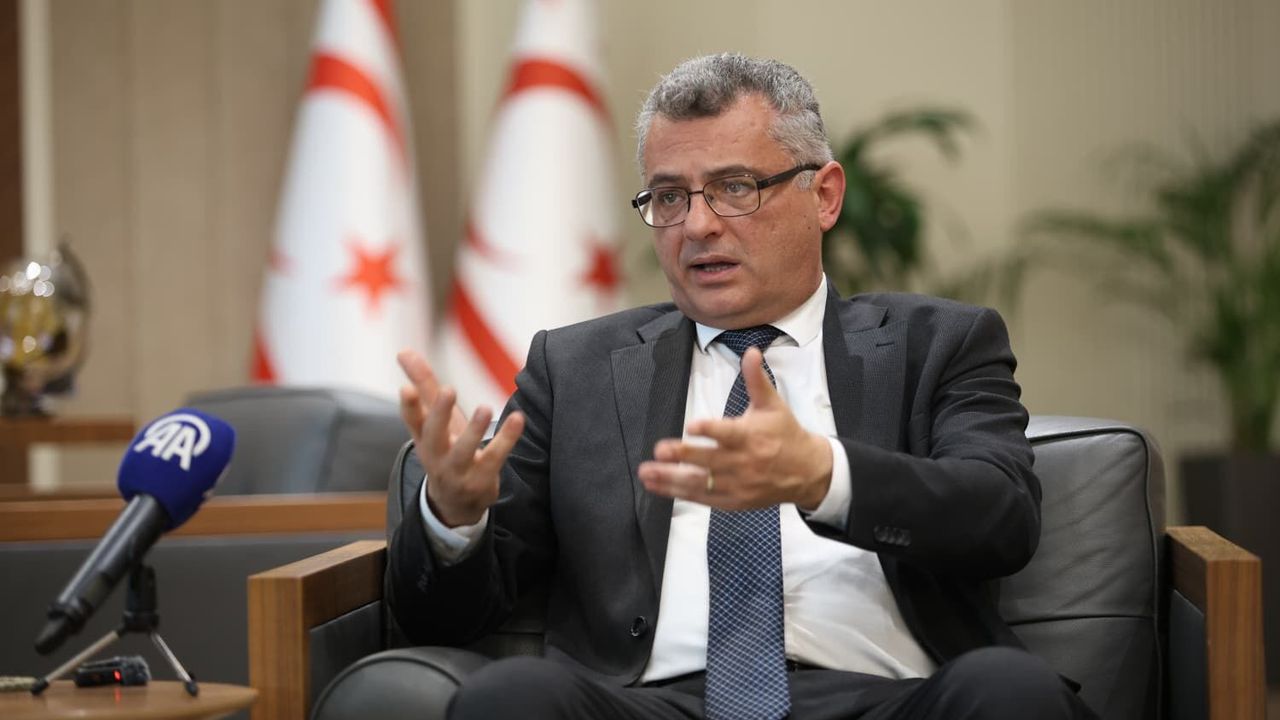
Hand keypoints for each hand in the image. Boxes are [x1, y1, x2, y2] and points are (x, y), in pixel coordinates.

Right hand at [397, 350, 524, 526]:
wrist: (455, 505)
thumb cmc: (444, 449)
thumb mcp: (433, 421)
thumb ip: (423, 385)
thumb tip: (404, 350)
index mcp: (423, 438)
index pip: (412, 421)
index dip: (408, 406)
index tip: (406, 389)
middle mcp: (436, 456)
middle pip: (434, 435)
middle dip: (440, 413)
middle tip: (448, 389)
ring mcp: (458, 471)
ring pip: (464, 452)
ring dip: (474, 430)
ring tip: (484, 407)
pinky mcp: (481, 480)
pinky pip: (495, 458)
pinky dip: (507, 439)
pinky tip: (517, 418)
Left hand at [637, 348, 832, 510]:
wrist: (807, 472)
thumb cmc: (785, 433)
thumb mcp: (773, 404)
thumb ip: (756, 380)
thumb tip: (751, 351)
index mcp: (751, 437)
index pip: (729, 434)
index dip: (711, 430)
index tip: (692, 426)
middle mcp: (743, 462)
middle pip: (710, 461)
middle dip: (683, 456)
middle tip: (660, 450)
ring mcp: (737, 485)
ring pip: (701, 483)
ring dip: (671, 479)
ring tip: (647, 472)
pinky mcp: (733, 501)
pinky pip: (703, 498)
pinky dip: (679, 494)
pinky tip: (657, 487)